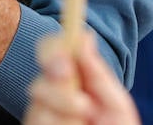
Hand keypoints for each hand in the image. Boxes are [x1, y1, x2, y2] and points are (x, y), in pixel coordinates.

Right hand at [25, 37, 139, 124]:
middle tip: (86, 108)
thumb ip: (98, 74)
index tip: (65, 65)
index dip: (51, 53)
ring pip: (38, 111)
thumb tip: (84, 36)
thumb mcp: (116, 106)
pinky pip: (36, 123)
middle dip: (60, 95)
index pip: (50, 53)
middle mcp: (51, 97)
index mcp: (71, 80)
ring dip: (67, 121)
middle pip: (39, 84)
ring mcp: (41, 118)